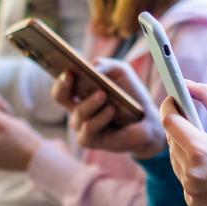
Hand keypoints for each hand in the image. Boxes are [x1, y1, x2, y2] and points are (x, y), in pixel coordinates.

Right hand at [52, 59, 166, 158]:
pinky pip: (88, 128)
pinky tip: (111, 111)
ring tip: (103, 94)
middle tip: (70, 76)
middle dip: (62, 85)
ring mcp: (81, 125)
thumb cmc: (131, 95)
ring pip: (78, 113)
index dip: (61, 75)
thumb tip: (89, 68)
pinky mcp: (89, 140)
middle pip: (59, 96)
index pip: (63, 83)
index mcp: (80, 92)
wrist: (147, 121)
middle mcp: (77, 108)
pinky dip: (100, 118)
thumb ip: (104, 65)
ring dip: (90, 103)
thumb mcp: (120, 72)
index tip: (67, 67)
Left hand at [160, 81, 206, 205]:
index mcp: (200, 149)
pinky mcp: (194, 202)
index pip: (169, 121)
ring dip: (184, 150)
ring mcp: (191, 190)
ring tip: (203, 144)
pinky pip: (184, 178)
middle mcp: (192, 173)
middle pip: (172, 141)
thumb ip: (206, 94)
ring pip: (175, 160)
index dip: (169, 107)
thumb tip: (184, 83)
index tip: (173, 99)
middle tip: (191, 120)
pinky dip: (191, 170)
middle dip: (180, 129)